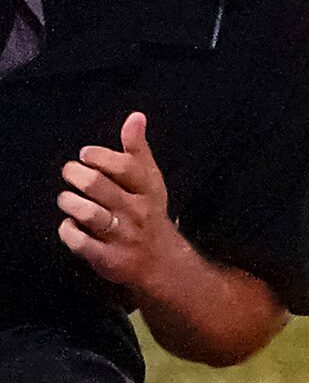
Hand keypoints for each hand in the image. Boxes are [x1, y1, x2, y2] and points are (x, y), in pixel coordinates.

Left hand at [58, 113, 187, 295]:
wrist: (165, 265)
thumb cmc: (149, 216)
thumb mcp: (149, 182)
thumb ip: (137, 149)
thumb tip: (136, 117)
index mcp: (147, 190)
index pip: (123, 165)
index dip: (97, 156)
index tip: (86, 157)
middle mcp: (137, 212)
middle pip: (97, 185)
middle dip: (75, 175)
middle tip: (72, 175)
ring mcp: (124, 237)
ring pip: (87, 212)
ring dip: (69, 202)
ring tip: (68, 200)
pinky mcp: (110, 259)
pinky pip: (80, 241)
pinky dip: (68, 231)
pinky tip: (73, 226)